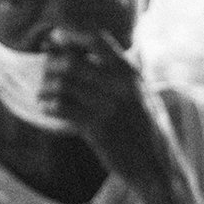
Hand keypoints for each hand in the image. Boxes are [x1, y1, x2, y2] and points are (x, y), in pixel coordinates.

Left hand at [39, 28, 169, 185]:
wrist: (160, 169)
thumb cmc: (146, 132)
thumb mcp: (141, 96)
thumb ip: (117, 75)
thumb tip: (81, 54)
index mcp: (131, 73)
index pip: (94, 38)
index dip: (69, 34)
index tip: (56, 40)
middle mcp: (120, 86)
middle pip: (70, 61)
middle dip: (51, 65)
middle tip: (46, 75)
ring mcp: (108, 107)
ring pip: (62, 84)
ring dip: (46, 87)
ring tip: (44, 94)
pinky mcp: (98, 129)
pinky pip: (62, 108)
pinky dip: (48, 106)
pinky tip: (46, 108)